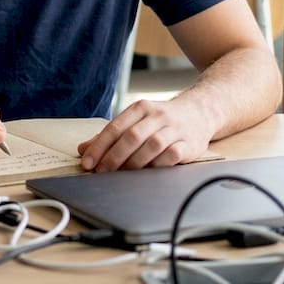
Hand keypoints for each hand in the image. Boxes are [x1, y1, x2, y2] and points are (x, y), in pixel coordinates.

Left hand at [76, 99, 215, 171]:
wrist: (200, 111)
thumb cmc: (161, 120)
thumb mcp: (135, 120)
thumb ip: (110, 135)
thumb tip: (83, 149)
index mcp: (140, 108)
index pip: (115, 127)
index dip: (99, 146)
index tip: (87, 162)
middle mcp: (157, 115)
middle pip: (132, 136)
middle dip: (114, 157)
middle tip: (101, 173)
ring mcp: (174, 129)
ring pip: (151, 145)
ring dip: (134, 163)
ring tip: (121, 175)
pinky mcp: (189, 143)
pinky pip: (172, 155)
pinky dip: (158, 165)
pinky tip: (148, 173)